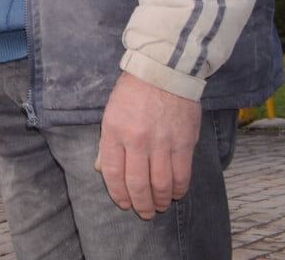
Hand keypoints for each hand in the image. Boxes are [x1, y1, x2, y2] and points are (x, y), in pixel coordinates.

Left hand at [95, 71, 201, 218]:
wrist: (164, 70)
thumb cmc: (133, 90)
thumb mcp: (110, 112)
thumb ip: (107, 143)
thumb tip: (101, 169)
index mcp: (114, 131)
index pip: (112, 173)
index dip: (117, 194)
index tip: (123, 204)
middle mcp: (137, 140)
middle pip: (137, 183)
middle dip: (140, 204)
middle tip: (143, 213)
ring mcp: (162, 142)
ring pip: (161, 184)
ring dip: (160, 200)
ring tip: (159, 207)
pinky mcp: (183, 142)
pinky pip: (181, 174)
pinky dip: (179, 189)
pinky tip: (176, 194)